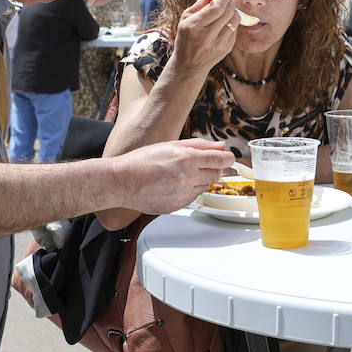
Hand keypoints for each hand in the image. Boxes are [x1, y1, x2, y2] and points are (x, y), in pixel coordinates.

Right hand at [115, 138, 233, 215]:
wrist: (122, 182)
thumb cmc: (142, 161)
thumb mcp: (171, 145)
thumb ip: (198, 145)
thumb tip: (220, 147)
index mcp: (186, 159)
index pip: (220, 160)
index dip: (228, 159)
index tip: (229, 158)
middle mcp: (187, 177)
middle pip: (216, 175)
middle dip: (216, 169)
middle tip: (208, 165)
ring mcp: (182, 194)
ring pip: (205, 187)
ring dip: (201, 180)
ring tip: (184, 173)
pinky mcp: (177, 206)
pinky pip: (192, 197)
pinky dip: (190, 190)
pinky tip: (176, 184)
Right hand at [169, 0, 238, 76]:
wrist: (189, 65)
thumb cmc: (186, 39)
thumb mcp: (185, 19)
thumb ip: (200, 4)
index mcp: (194, 27)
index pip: (216, 7)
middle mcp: (208, 36)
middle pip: (228, 11)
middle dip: (229, 0)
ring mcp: (219, 44)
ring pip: (235, 19)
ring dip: (232, 9)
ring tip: (225, 8)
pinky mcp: (227, 48)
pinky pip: (235, 28)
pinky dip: (231, 21)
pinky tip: (224, 21)